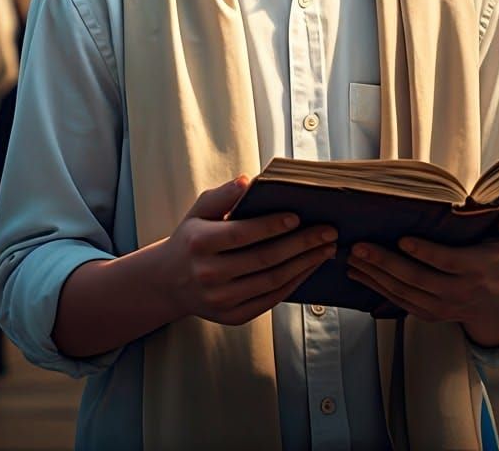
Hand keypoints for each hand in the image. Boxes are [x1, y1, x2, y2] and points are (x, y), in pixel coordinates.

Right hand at [161, 176, 336, 326]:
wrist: (170, 282)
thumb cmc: (192, 238)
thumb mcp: (199, 210)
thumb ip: (223, 195)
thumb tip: (247, 180)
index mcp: (199, 243)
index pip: (241, 234)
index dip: (271, 226)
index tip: (297, 216)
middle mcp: (208, 274)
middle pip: (263, 259)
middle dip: (301, 244)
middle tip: (327, 231)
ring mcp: (221, 299)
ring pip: (272, 281)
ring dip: (305, 264)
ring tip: (326, 248)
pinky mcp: (233, 316)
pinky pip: (270, 299)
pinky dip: (294, 283)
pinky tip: (309, 267)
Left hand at [346, 209, 498, 339]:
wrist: (494, 304)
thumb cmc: (493, 261)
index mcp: (476, 270)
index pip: (448, 263)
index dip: (426, 253)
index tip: (402, 239)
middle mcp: (457, 292)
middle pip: (418, 279)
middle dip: (386, 263)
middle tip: (361, 246)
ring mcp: (440, 306)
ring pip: (403, 292)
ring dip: (375, 275)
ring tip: (352, 256)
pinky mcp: (427, 314)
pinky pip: (398, 301)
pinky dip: (375, 287)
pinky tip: (357, 273)